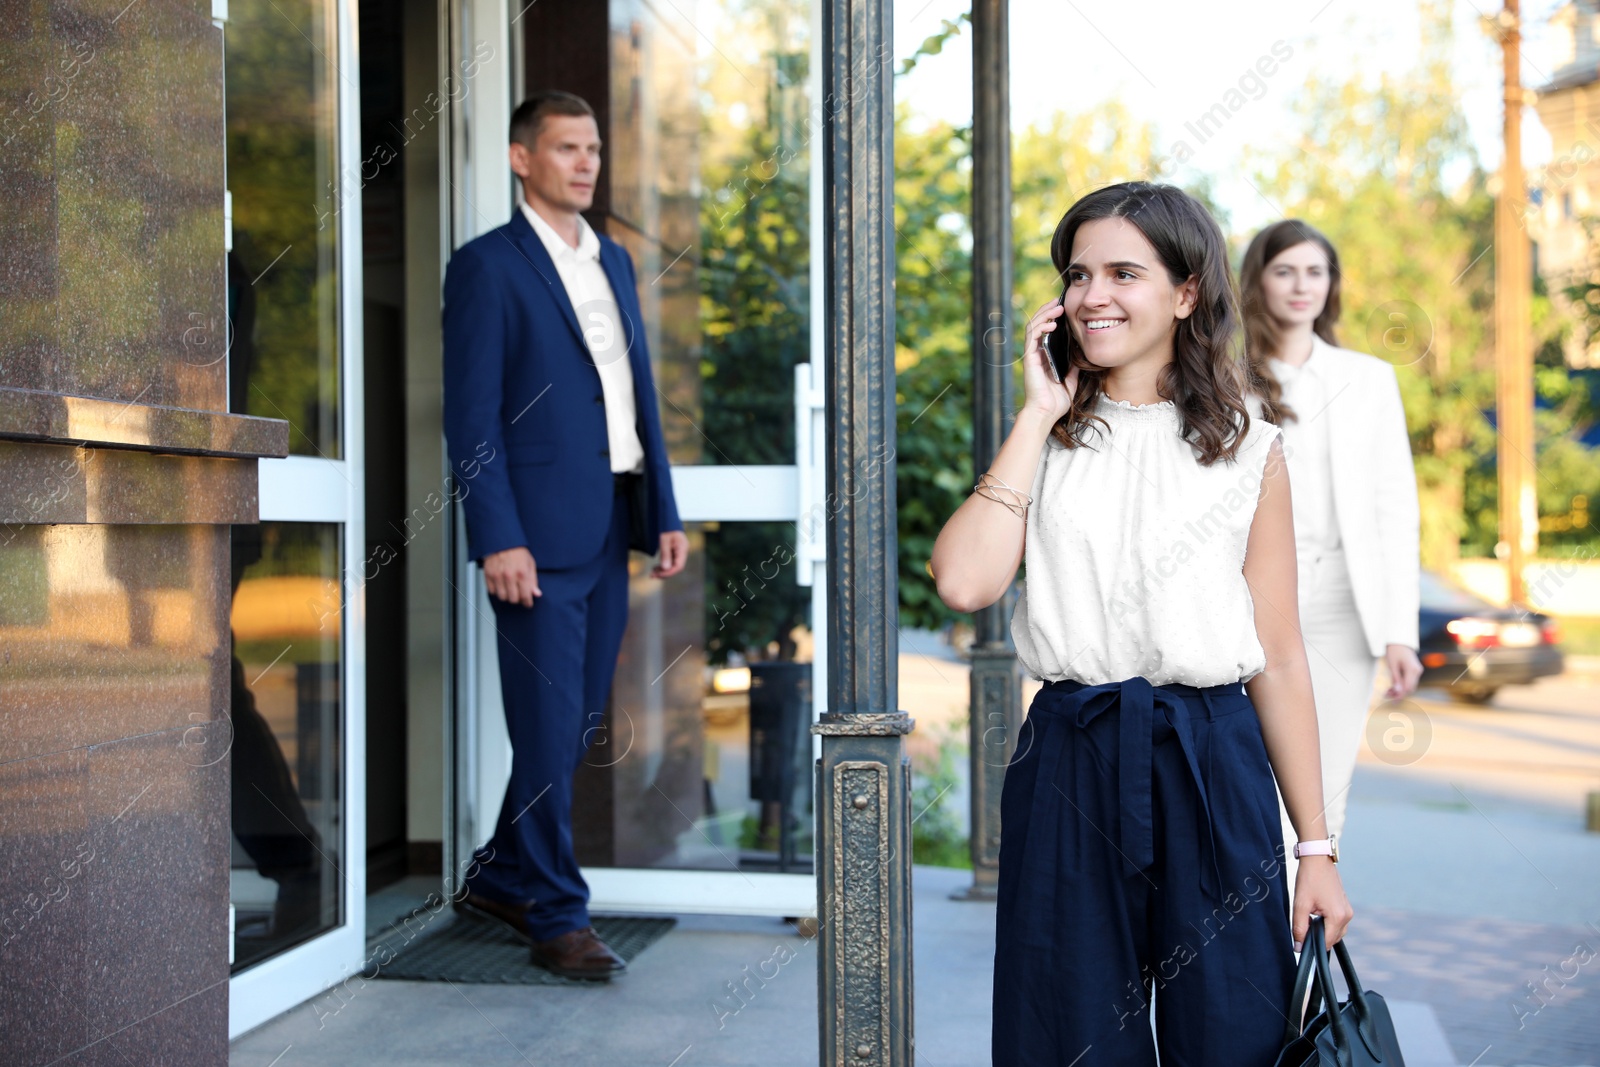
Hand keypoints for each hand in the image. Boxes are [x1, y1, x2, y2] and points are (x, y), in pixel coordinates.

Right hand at [483, 546, 540, 606]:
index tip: (528, 603)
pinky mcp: (488, 575)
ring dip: (507, 596)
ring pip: (502, 597)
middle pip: (513, 599)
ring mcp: (498, 576)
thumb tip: (536, 594)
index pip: (525, 596)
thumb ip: (533, 581)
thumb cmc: (517, 551)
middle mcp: (509, 576)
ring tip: (510, 589)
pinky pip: (492, 592)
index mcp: (522, 573)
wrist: (502, 541)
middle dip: (518, 599)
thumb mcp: (530, 564)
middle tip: (519, 594)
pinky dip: (496, 591)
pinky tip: (501, 585)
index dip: (528, 602)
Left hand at [652, 530, 688, 577]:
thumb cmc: (666, 528)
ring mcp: (679, 552)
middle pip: (676, 567)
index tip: (658, 575)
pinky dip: (663, 566)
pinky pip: (670, 562)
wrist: (667, 520)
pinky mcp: (674, 552)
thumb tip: (665, 568)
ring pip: (672, 566)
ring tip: (652, 573)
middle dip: (664, 573)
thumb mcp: (664, 540)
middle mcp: (683, 552)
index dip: (669, 572)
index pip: (679, 566)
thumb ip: (665, 554)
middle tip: (652, 576)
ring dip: (662, 570)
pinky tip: (655, 568)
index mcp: (683, 548)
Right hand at [1020, 296, 1078, 422]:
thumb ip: (1074, 366)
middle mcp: (1036, 353)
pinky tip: (1052, 324)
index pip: (1045, 330)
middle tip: (1059, 301)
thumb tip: (1082, 355)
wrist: (1046, 413)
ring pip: (1034, 326)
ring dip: (1045, 314)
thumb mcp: (1071, 379)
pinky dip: (1041, 327)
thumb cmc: (1056, 400)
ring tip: (1057, 307)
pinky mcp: (1030, 359)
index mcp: (1044, 356)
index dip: (1052, 317)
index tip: (1063, 308)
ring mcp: (1032, 355)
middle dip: (1048, 310)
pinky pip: (1032, 337)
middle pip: (1038, 324)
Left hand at [1291, 857, 1352, 949]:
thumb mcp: (1300, 905)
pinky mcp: (1345, 906)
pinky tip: (1315, 913)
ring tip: (1309, 917)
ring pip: (1335, 932)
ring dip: (1322, 930)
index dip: (1313, 945)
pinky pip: (1337, 923)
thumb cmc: (1309, 879)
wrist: (1317, 859)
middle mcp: (1347, 916)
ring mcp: (1348, 911)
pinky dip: (1326, 923)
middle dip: (1317, 937)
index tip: (1301, 942)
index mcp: (1338, 917)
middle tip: (1303, 925)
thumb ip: (1299, 928)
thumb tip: (1299, 948)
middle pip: (1332, 939)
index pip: (1326, 943)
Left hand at [1383, 643, 1421, 699]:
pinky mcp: (1414, 670)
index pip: (1407, 687)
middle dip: (1398, 693)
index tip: (1392, 702)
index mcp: (1413, 670)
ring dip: (1400, 689)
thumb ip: (1396, 679)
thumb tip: (1397, 692)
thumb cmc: (1394, 650)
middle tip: (1386, 695)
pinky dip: (1402, 684)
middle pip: (1409, 688)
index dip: (1400, 696)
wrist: (1400, 639)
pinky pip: (1409, 680)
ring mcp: (1417, 671)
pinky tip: (1393, 686)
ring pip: (1409, 685)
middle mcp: (1417, 671)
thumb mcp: (1392, 665)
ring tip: (1388, 691)